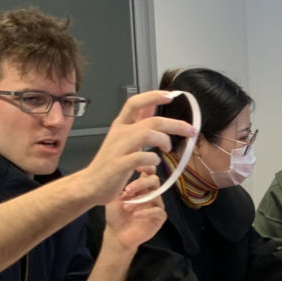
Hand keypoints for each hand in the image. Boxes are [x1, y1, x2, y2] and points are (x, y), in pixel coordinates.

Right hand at [75, 90, 196, 204]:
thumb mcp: (124, 139)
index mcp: (120, 125)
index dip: (152, 97)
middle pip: (151, 121)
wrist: (91, 184)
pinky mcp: (120, 165)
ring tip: (168, 148)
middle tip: (190, 131)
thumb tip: (153, 107)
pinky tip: (154, 163)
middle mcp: (120, 133)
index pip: (135, 103)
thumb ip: (138, 124)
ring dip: (164, 140)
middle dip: (175, 124)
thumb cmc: (111, 162)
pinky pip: (141, 157)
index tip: (170, 96)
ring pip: (147, 134)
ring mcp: (119, 148)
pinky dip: (153, 159)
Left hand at [102, 167, 166, 251]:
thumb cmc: (115, 215)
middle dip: (140, 184)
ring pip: (155, 195)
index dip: (146, 167)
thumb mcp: (114, 197)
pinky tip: (136, 214)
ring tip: (126, 207)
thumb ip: (121, 184)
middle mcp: (151, 194)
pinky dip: (146, 211)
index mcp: (142, 187)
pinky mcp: (159, 218)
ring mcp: (156, 205)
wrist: (116, 234)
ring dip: (140, 200)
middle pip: (154, 181)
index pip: (150, 172)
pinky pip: (158, 211)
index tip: (136, 167)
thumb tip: (125, 169)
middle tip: (127, 191)